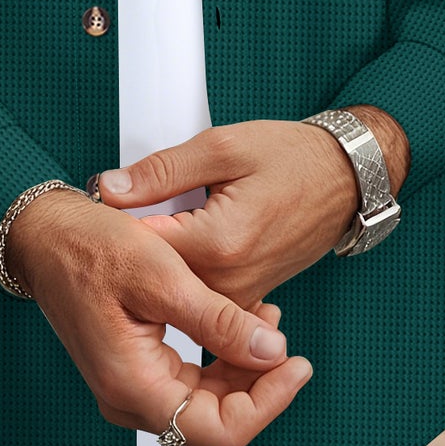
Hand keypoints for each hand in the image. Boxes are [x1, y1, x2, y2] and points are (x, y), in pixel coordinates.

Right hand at [4, 189, 313, 445]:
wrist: (46, 235)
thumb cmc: (94, 247)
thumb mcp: (162, 274)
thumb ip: (218, 320)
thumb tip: (272, 352)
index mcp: (133, 384)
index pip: (219, 430)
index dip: (268, 403)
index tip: (298, 363)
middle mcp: (129, 398)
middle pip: (214, 421)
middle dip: (259, 384)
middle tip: (286, 336)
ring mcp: (129, 387)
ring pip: (204, 403)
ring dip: (242, 370)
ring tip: (266, 318)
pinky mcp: (134, 370)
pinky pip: (188, 382)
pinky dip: (219, 358)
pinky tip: (237, 320)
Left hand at [92, 111, 407, 310]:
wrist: (345, 181)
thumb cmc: (292, 158)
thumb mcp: (223, 146)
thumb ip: (161, 171)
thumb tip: (109, 188)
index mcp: (219, 242)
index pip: (140, 245)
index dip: (114, 223)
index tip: (99, 205)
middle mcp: (229, 281)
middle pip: (153, 273)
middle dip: (132, 245)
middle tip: (115, 213)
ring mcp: (240, 296)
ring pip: (174, 288)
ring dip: (157, 260)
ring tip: (150, 225)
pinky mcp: (246, 299)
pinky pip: (199, 293)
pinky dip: (182, 270)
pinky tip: (178, 244)